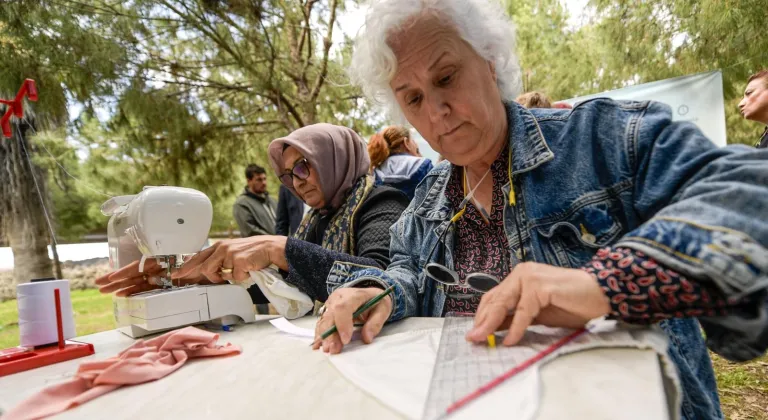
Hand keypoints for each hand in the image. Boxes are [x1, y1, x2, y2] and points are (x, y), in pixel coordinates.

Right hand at [94, 259, 204, 295]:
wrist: (213, 269)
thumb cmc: (204, 264)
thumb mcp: (197, 263)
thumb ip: (186, 267)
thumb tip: (175, 274)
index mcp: (163, 261)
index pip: (140, 267)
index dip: (125, 273)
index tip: (113, 278)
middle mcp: (158, 268)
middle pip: (133, 274)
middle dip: (116, 280)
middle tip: (99, 285)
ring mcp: (159, 277)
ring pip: (136, 282)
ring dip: (120, 286)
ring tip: (105, 291)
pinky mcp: (163, 285)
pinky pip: (145, 288)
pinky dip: (134, 291)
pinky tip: (123, 295)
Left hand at [172, 236, 287, 283]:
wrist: (270, 247)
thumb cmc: (253, 252)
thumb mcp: (233, 252)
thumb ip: (220, 260)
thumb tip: (212, 272)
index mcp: (219, 246)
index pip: (198, 257)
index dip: (186, 267)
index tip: (176, 274)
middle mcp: (221, 248)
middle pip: (204, 268)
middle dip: (212, 278)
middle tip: (221, 279)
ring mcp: (229, 254)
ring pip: (219, 275)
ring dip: (230, 277)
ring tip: (241, 270)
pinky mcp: (238, 261)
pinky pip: (235, 278)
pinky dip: (242, 277)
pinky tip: (249, 269)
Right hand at [313, 287, 392, 353]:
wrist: (369, 294)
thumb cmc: (376, 302)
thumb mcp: (383, 310)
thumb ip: (375, 323)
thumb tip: (367, 338)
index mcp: (354, 294)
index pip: (343, 307)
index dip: (342, 324)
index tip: (346, 341)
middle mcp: (339, 297)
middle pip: (330, 315)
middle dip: (330, 334)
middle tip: (333, 350)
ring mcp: (331, 303)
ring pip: (324, 319)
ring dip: (324, 336)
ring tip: (326, 350)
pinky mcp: (327, 310)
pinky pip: (321, 322)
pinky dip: (319, 334)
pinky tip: (318, 345)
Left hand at [466, 262, 609, 345]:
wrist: (599, 295)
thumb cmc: (571, 304)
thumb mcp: (537, 314)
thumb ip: (515, 318)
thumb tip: (493, 330)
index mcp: (519, 277)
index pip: (493, 297)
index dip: (482, 315)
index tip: (474, 333)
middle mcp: (521, 273)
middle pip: (495, 300)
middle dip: (482, 321)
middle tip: (472, 339)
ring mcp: (530, 277)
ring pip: (504, 304)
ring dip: (491, 324)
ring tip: (483, 340)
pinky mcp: (540, 286)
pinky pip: (523, 312)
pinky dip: (516, 328)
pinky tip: (510, 340)